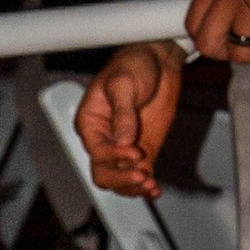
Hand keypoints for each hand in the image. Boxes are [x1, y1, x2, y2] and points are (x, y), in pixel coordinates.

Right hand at [78, 41, 182, 197]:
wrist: (158, 60)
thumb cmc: (133, 64)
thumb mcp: (123, 84)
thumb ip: (122, 113)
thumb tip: (121, 141)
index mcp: (90, 122)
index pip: (97, 151)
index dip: (115, 156)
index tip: (134, 152)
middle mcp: (103, 138)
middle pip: (103, 173)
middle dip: (121, 178)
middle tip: (141, 176)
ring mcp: (123, 147)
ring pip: (119, 180)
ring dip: (133, 186)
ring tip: (150, 185)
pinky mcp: (142, 149)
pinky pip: (139, 174)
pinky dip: (145, 185)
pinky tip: (155, 189)